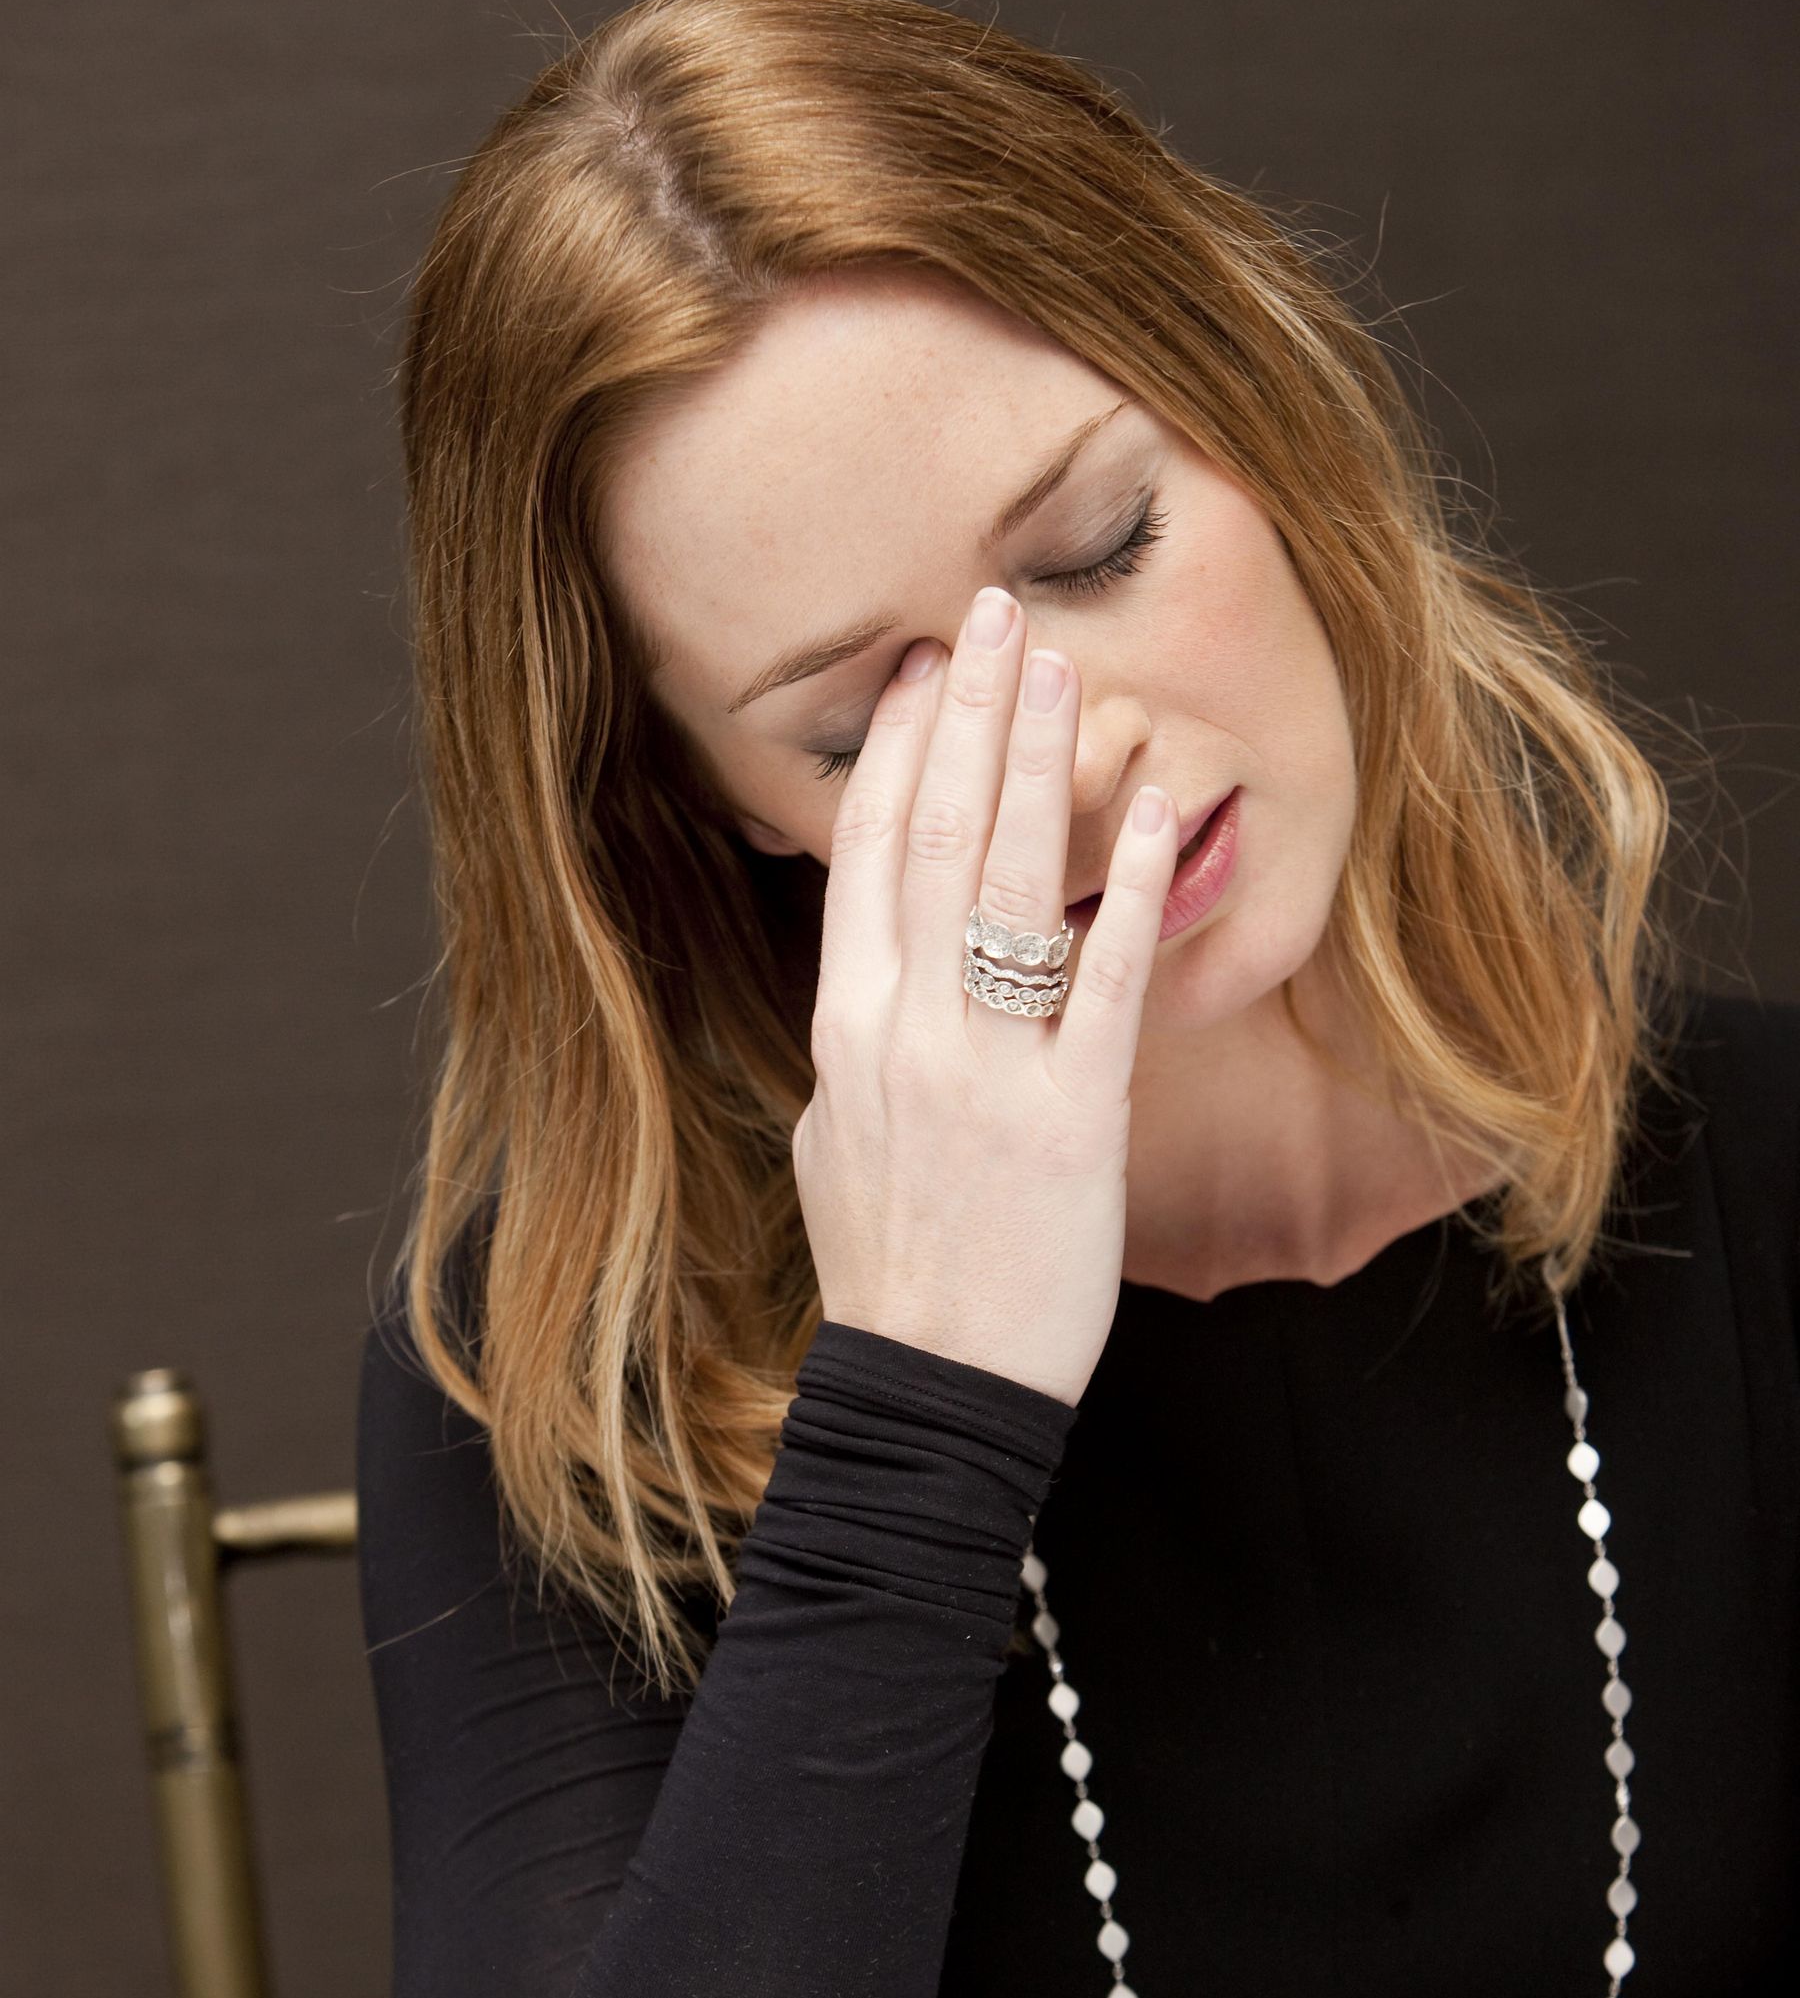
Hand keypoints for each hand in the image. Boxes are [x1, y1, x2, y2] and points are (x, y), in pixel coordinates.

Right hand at [792, 584, 1178, 1408]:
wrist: (933, 1385)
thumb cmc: (889, 1266)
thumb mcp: (837, 1136)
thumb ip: (858, 1044)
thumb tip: (871, 977)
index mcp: (844, 1029)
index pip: (864, 855)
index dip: (896, 752)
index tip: (922, 668)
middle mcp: (903, 1029)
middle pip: (934, 838)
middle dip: (967, 715)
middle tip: (996, 612)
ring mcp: (984, 1069)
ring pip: (1005, 883)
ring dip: (1038, 764)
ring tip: (1066, 666)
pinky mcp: (1070, 1117)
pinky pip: (1101, 981)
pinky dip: (1126, 887)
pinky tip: (1154, 804)